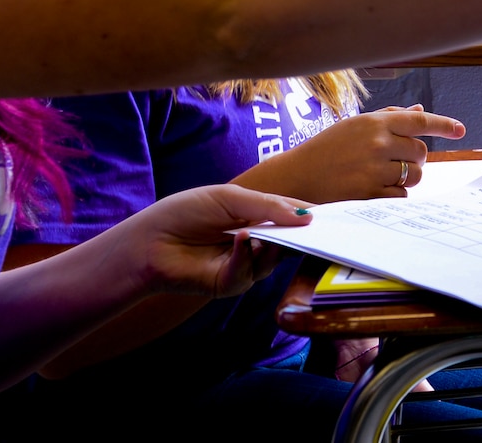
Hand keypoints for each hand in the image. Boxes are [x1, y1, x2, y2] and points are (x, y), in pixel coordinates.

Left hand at [105, 184, 311, 301]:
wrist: (148, 242)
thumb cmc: (185, 213)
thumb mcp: (230, 198)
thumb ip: (268, 207)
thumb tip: (307, 216)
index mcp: (254, 217)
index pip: (289, 216)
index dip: (308, 215)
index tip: (333, 215)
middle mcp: (253, 242)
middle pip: (288, 242)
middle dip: (300, 236)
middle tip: (317, 230)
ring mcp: (242, 264)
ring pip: (272, 261)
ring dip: (269, 245)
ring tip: (259, 231)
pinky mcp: (228, 284)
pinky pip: (248, 274)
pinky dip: (246, 256)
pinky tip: (240, 240)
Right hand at [239, 104, 465, 201]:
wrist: (296, 177)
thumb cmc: (326, 149)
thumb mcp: (354, 126)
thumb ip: (388, 118)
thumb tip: (420, 111)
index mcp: (374, 122)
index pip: (419, 121)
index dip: (444, 125)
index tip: (460, 130)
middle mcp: (377, 143)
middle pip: (420, 152)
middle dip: (414, 158)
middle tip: (393, 161)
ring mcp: (373, 169)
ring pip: (413, 176)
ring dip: (406, 178)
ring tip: (383, 176)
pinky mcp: (368, 194)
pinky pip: (400, 197)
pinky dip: (394, 195)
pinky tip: (374, 190)